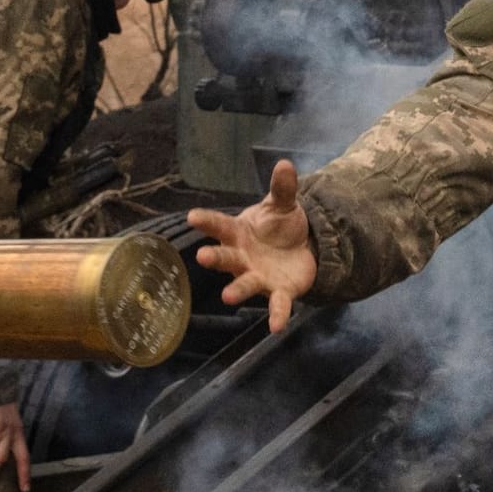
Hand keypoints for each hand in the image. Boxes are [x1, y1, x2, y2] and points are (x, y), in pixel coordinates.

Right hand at [188, 159, 317, 332]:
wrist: (300, 248)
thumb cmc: (279, 226)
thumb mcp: (282, 204)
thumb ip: (282, 188)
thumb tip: (285, 164)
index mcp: (238, 233)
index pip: (219, 225)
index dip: (206, 221)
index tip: (192, 216)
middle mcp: (242, 257)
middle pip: (225, 258)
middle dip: (214, 258)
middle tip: (202, 256)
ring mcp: (258, 276)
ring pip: (245, 283)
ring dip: (237, 290)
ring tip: (227, 297)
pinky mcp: (279, 291)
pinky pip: (277, 304)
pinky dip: (277, 315)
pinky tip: (277, 327)